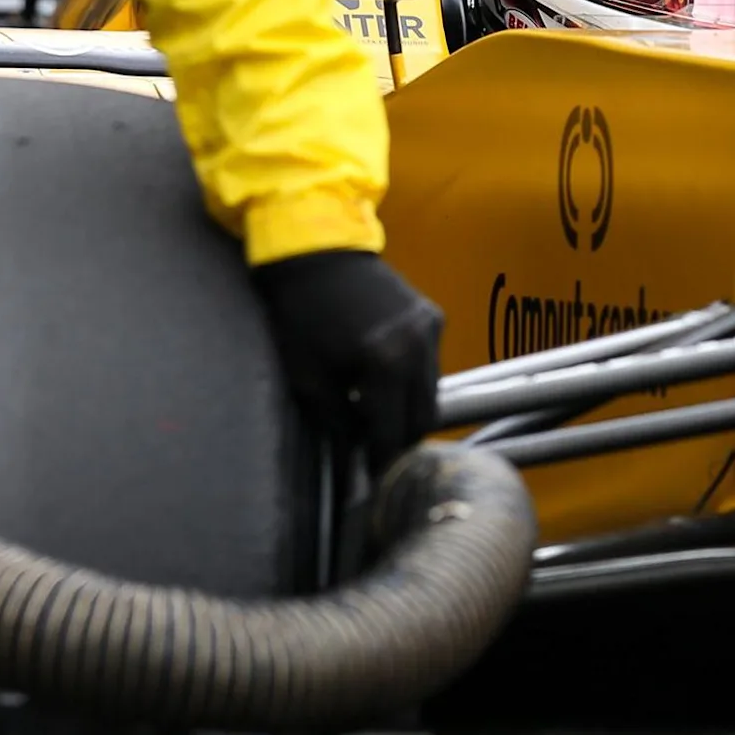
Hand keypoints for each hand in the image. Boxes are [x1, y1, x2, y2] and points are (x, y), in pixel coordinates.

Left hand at [252, 250, 443, 461]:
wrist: (316, 251)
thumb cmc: (301, 312)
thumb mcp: (308, 375)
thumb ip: (339, 421)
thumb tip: (355, 457)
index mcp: (385, 363)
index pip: (391, 430)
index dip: (382, 462)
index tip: (375, 482)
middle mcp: (418, 346)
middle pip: (422, 417)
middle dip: (401, 440)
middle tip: (378, 455)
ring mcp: (432, 329)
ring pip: (431, 392)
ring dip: (409, 410)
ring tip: (380, 418)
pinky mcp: (434, 316)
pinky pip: (430, 364)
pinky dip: (412, 380)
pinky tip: (385, 381)